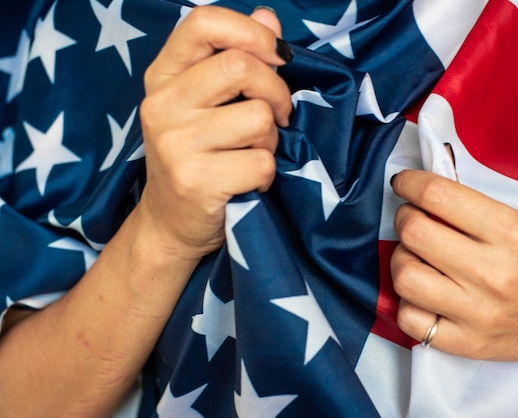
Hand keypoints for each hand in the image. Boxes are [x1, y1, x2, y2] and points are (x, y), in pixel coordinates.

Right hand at [137, 6, 292, 260]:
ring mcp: (175, 144)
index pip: (202, 23)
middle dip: (277, 93)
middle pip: (241, 67)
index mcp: (164, 77)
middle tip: (277, 117)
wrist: (170, 224)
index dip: (251, 32)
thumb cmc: (196, 157)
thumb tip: (268, 17)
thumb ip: (234, 58)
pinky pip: (262, 162)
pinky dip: (267, 174)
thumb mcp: (205, 104)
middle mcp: (162, 105)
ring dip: (271, 139)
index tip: (276, 56)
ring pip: (258, 118)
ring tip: (253, 153)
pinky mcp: (195, 181)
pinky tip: (248, 181)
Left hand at [390, 169, 517, 369]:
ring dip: (401, 261)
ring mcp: (477, 312)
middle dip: (404, 219)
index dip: (409, 183)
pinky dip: (407, 303)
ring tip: (417, 259)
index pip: (437, 195)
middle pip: (414, 233)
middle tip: (412, 221)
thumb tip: (418, 192)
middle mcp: (492, 272)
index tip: (403, 184)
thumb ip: (470, 208)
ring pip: (404, 276)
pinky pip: (409, 318)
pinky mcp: (465, 343)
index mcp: (509, 232)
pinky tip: (423, 295)